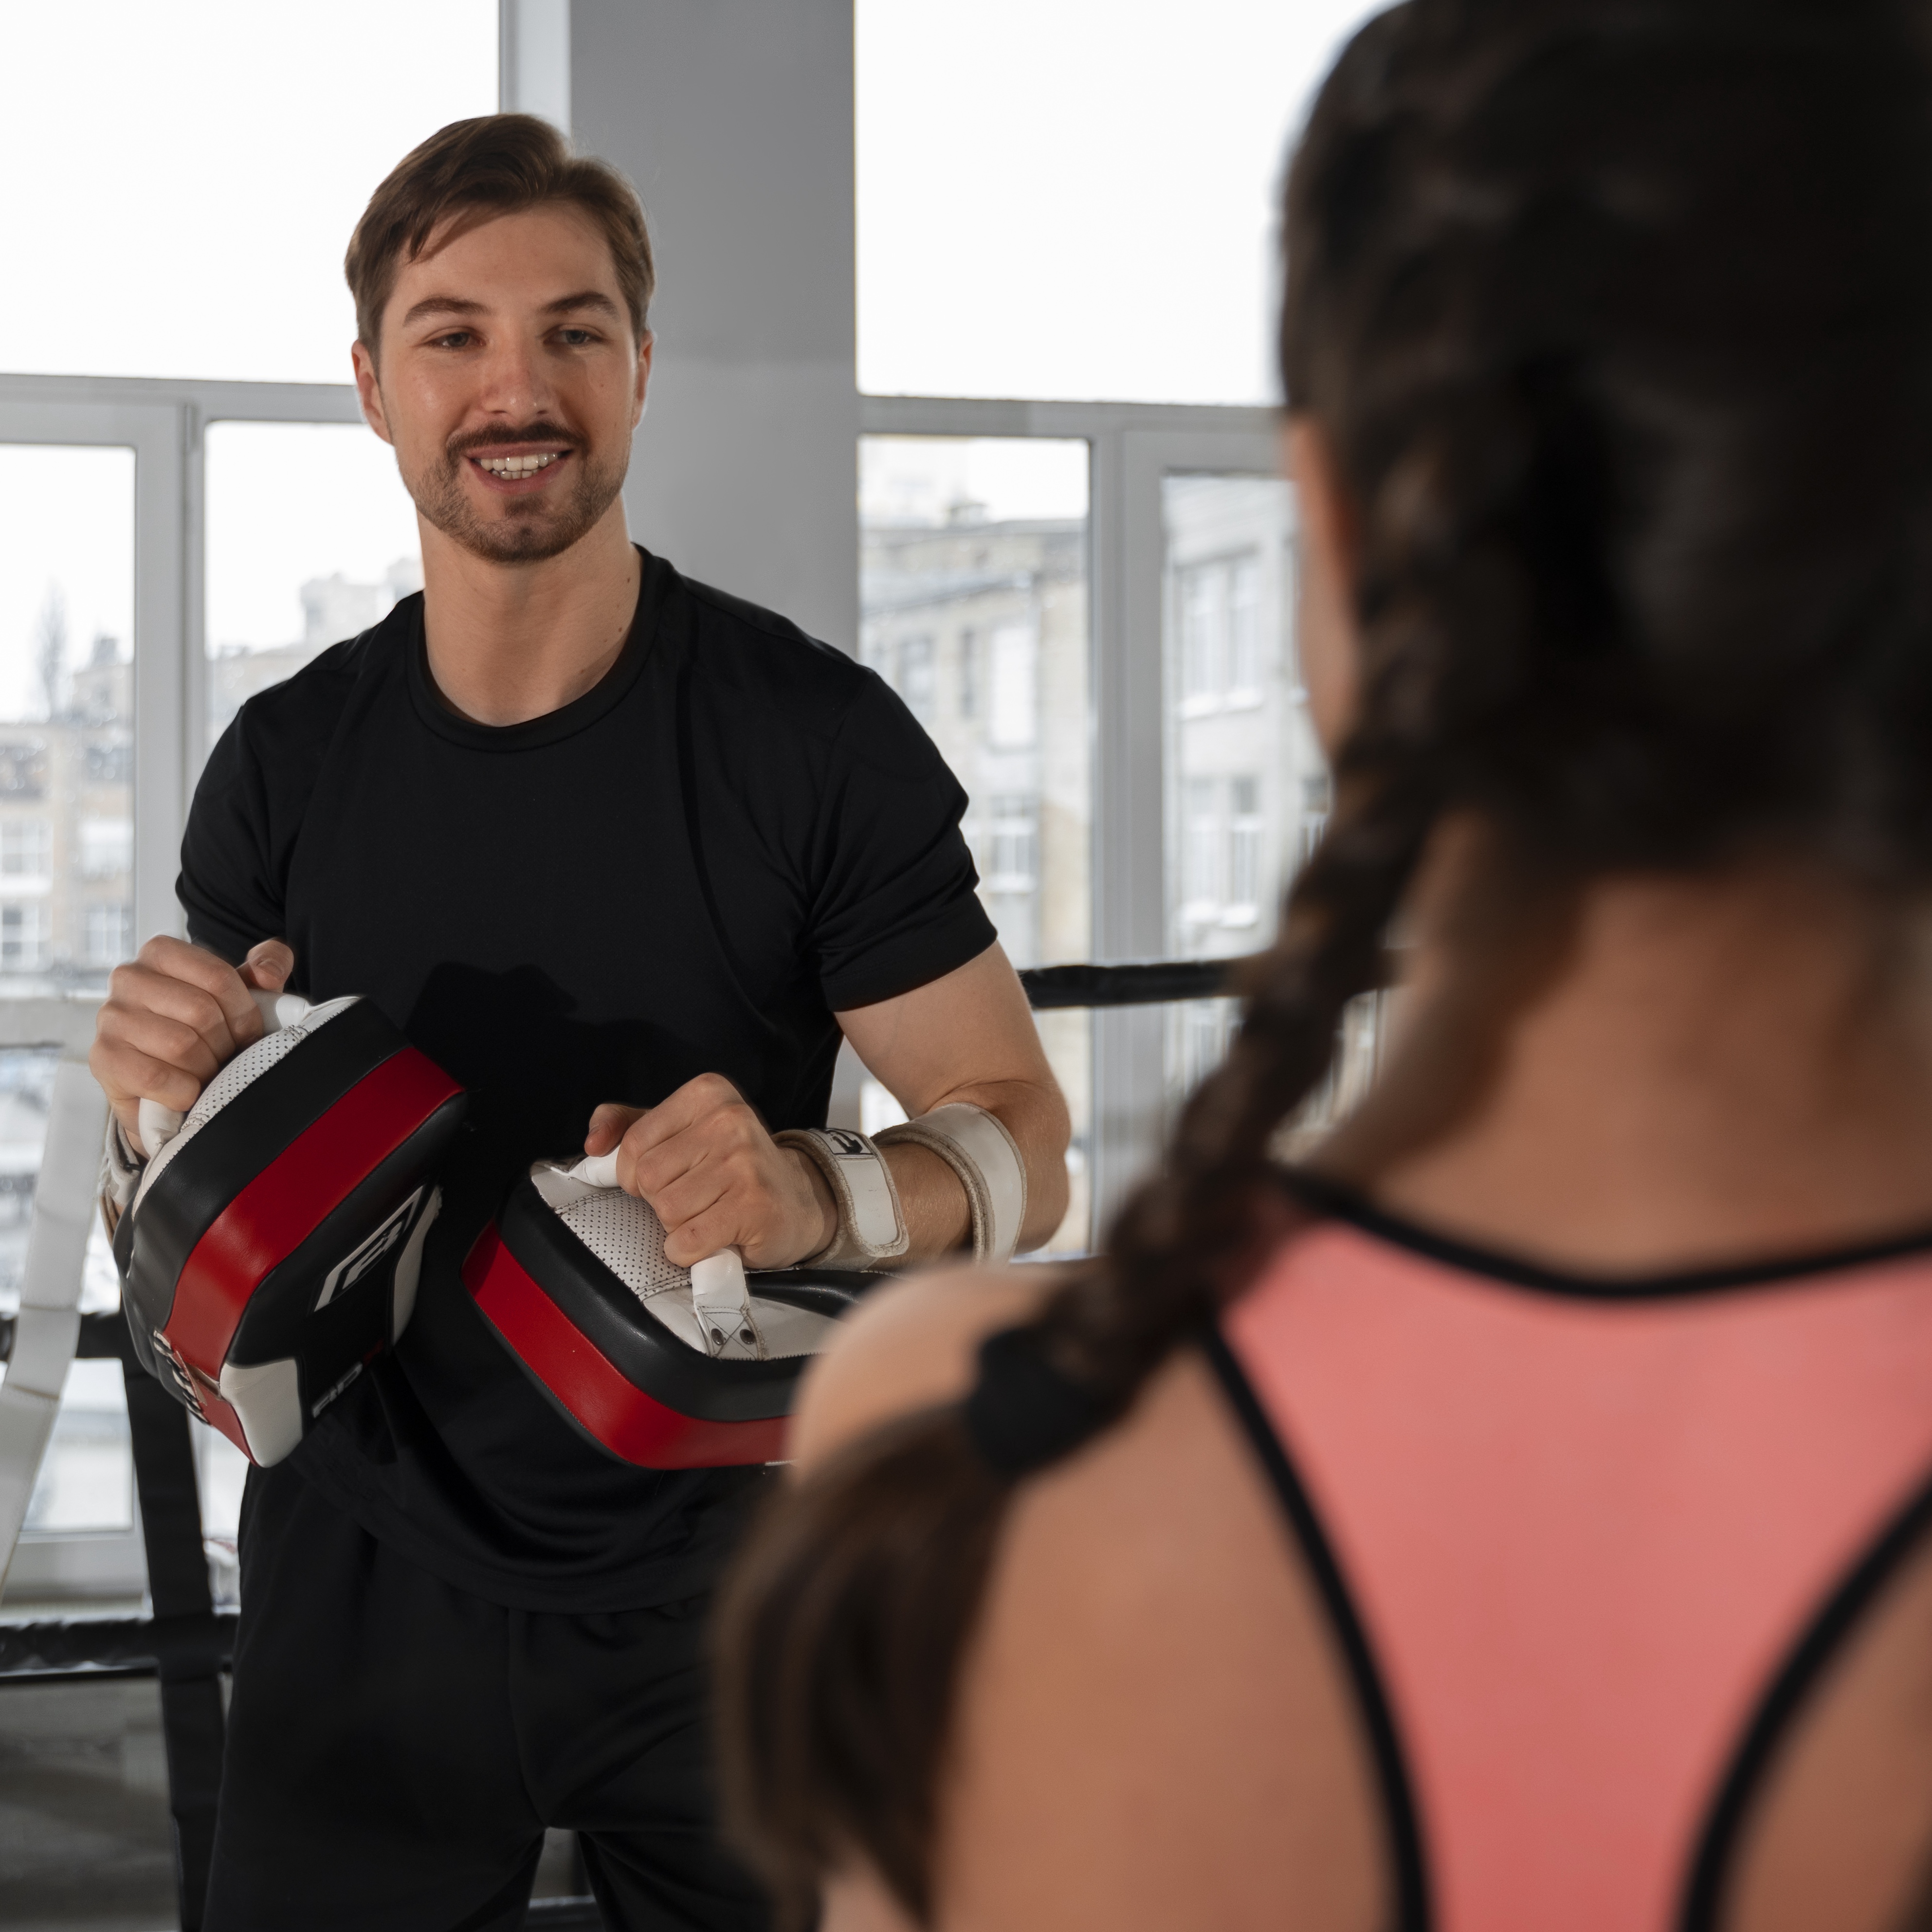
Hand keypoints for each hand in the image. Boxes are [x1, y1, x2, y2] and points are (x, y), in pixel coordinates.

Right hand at [90, 937, 294, 1156]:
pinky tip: (186, 1093)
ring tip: (206, 1075)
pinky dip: (182, 1092)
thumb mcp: (240, 997)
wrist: (169, 1089)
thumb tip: (269, 971)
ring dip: (206, 1070)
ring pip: (181, 1044)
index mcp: (161, 953)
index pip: (220, 978)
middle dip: (226, 1045)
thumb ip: (265, 969)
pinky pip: (155, 1076)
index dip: (245, 1014)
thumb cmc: (207, 1034)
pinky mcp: (103, 1057)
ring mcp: (111, 1016)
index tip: (247, 1035)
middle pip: (202, 1011)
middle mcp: (128, 976)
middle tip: (225, 1060)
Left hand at [585, 1073, 835, 1268]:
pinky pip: (686, 1242)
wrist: (797, 1201)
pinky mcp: (753, 1206)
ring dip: (679, 1227)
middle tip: (696, 1197)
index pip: (634, 1141)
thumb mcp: (679, 1132)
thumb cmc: (730, 1167)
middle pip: (648, 1178)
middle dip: (661, 1199)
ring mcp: (744, 1162)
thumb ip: (627, 1126)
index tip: (666, 1176)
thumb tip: (594, 1144)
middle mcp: (729, 1119)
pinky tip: (716, 1236)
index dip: (635, 1172)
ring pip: (666, 1211)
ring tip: (710, 1213)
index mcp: (707, 1093)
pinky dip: (690, 1251)